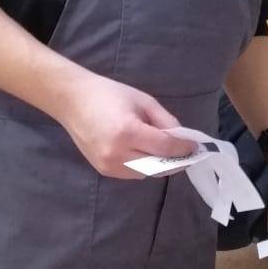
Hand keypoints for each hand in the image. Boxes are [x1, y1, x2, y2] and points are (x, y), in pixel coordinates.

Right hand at [56, 71, 196, 179]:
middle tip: (186, 152)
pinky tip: (144, 152)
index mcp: (127, 132)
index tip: (195, 146)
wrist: (72, 101)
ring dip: (159, 164)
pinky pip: (133, 173)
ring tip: (164, 150)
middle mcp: (117, 153)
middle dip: (175, 160)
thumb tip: (183, 139)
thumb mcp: (143, 101)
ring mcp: (108, 165)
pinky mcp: (103, 170)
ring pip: (147, 173)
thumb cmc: (109, 94)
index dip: (183, 148)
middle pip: (158, 166)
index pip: (164, 148)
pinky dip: (144, 166)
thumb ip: (165, 121)